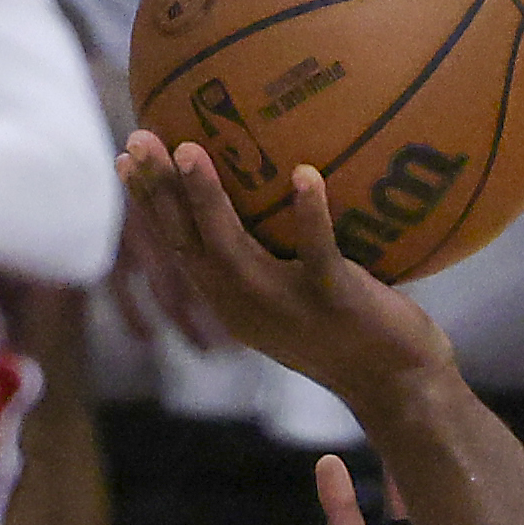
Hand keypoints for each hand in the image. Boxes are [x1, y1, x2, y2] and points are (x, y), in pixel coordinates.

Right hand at [119, 135, 457, 423]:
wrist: (397, 386)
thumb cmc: (352, 328)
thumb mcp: (297, 291)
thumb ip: (272, 249)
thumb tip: (272, 175)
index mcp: (233, 301)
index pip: (179, 247)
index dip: (149, 205)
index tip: (126, 158)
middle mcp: (248, 306)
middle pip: (190, 244)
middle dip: (159, 192)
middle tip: (139, 138)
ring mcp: (289, 306)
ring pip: (235, 250)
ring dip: (209, 200)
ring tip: (190, 149)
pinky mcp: (335, 302)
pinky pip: (319, 254)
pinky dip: (311, 216)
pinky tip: (305, 174)